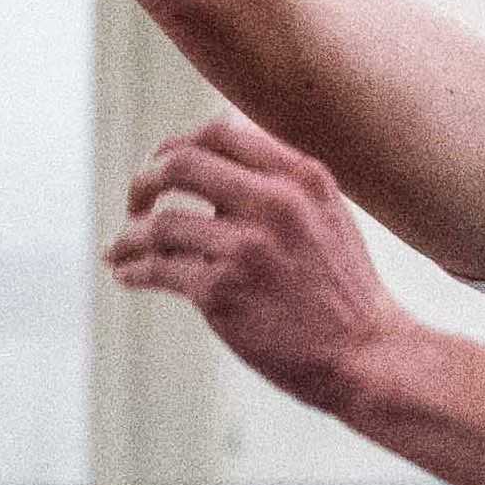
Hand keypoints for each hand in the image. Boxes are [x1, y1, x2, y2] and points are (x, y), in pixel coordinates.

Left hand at [107, 119, 417, 413]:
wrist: (365, 353)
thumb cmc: (342, 287)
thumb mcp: (328, 213)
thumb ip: (283, 177)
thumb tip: (221, 138)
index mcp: (301, 177)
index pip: (219, 131)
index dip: (178, 144)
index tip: (162, 167)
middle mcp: (274, 204)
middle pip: (181, 164)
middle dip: (144, 181)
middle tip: (135, 203)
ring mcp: (247, 248)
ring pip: (161, 223)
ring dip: (128, 236)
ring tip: (118, 249)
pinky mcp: (223, 292)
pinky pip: (157, 269)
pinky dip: (132, 269)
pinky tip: (127, 273)